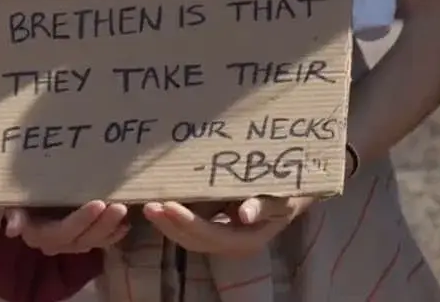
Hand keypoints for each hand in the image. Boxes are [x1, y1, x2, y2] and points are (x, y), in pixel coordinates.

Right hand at [3, 202, 131, 255]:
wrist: (25, 203)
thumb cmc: (20, 198)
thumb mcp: (13, 203)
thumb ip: (14, 214)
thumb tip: (12, 230)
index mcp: (39, 235)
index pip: (63, 231)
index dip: (82, 220)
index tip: (98, 204)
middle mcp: (56, 244)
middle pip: (82, 238)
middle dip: (103, 223)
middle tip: (119, 206)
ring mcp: (71, 244)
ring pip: (94, 241)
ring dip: (111, 228)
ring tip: (124, 210)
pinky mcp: (82, 240)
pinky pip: (101, 242)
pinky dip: (114, 234)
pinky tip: (125, 223)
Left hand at [142, 196, 312, 257]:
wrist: (291, 195)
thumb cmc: (288, 194)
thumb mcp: (283, 198)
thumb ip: (265, 206)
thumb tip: (245, 215)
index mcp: (247, 241)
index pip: (212, 236)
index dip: (188, 223)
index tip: (168, 206)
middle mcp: (231, 245)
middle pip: (194, 240)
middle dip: (170, 225)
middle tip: (149, 206)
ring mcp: (220, 238)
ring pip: (188, 237)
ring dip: (167, 223)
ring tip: (148, 205)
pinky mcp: (212, 228)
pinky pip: (189, 227)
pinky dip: (173, 218)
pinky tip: (158, 202)